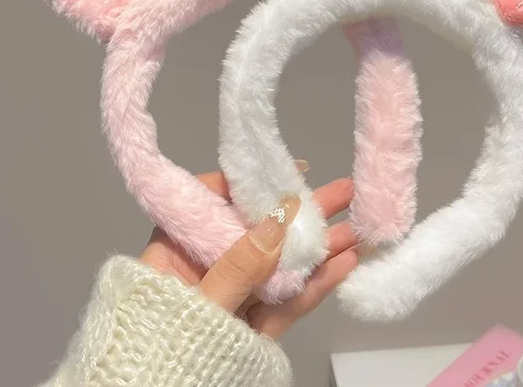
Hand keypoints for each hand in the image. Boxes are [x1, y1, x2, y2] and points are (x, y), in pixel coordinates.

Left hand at [140, 168, 357, 338]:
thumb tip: (278, 221)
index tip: (284, 172)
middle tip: (344, 191)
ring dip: (319, 248)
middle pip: (257, 233)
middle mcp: (207, 272)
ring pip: (280, 268)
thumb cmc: (164, 350)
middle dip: (302, 213)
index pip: (212, 205)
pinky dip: (316, 285)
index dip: (248, 185)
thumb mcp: (201, 305)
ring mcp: (234, 302)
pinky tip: (346, 264)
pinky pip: (286, 303)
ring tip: (359, 227)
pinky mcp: (254, 332)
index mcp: (176, 254)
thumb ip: (240, 266)